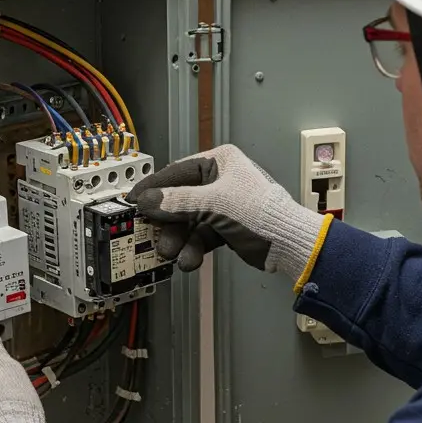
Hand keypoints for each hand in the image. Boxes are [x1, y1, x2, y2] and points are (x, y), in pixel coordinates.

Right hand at [126, 144, 327, 277]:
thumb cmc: (261, 212)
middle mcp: (219, 180)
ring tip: (173, 255)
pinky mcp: (225, 226)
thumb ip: (177, 202)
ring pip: (188, 221)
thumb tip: (147, 201)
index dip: (153, 188)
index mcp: (219, 162)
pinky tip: (189, 260)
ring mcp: (222, 204)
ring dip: (179, 240)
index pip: (176, 172)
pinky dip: (193, 248)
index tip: (133, 201)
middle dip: (168, 223)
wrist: (288, 244)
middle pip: (179, 200)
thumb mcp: (214, 203)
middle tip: (155, 237)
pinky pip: (200, 235)